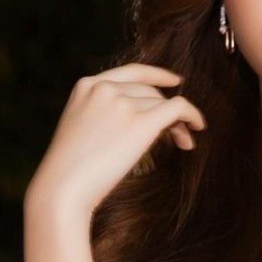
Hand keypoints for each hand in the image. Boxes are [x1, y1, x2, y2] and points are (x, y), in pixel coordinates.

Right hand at [25, 63, 205, 217]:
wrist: (63, 189)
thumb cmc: (70, 172)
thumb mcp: (81, 130)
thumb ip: (103, 115)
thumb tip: (139, 121)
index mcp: (86, 85)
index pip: (130, 73)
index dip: (156, 75)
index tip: (174, 82)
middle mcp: (105, 88)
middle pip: (150, 92)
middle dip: (167, 110)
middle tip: (180, 135)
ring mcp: (122, 102)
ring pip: (165, 103)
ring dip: (179, 122)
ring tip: (185, 143)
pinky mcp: (140, 122)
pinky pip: (178, 108)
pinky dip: (192, 115)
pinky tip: (199, 127)